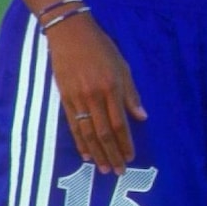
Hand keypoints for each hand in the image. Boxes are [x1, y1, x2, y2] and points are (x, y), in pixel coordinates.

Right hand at [44, 11, 145, 174]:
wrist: (69, 34)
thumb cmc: (100, 47)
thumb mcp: (122, 65)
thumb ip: (131, 93)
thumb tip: (141, 116)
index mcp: (111, 87)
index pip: (119, 122)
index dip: (125, 142)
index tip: (131, 157)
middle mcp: (94, 96)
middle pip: (103, 133)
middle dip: (112, 153)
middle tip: (119, 171)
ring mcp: (77, 99)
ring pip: (87, 133)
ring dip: (97, 153)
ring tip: (104, 168)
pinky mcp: (65, 99)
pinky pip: (73, 126)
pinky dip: (80, 142)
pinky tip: (86, 154)